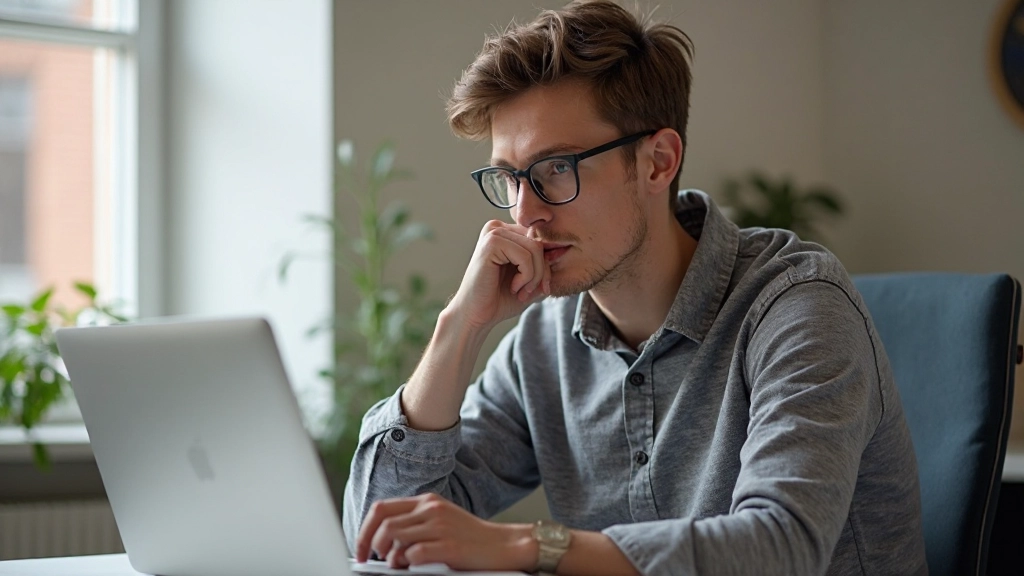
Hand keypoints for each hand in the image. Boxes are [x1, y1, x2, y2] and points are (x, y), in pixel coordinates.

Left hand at [355, 493, 535, 571]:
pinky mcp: (449, 546)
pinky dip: (406, 563)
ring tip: (394, 565)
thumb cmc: (471, 538)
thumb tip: (384, 546)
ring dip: (387, 554)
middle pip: (383, 520)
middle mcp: (431, 509)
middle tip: (369, 558)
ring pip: (393, 536)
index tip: (361, 548)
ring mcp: (440, 526)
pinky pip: (413, 554)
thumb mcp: (441, 522)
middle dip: (368, 542)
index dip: (365, 529)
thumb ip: (415, 527)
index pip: (382, 508)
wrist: (504, 545)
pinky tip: (411, 567)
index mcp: (427, 501)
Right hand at [447, 220, 550, 330]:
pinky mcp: (491, 243)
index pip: (540, 240)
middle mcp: (498, 228)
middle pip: (539, 242)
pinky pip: (525, 256)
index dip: (546, 265)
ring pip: (535, 249)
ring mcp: (493, 233)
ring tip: (521, 291)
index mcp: (506, 233)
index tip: (541, 288)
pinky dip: (526, 277)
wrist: (476, 316)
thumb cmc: (500, 299)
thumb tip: (564, 250)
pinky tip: (513, 287)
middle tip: (530, 292)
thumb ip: (545, 265)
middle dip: (542, 272)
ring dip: (534, 276)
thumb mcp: (531, 280)